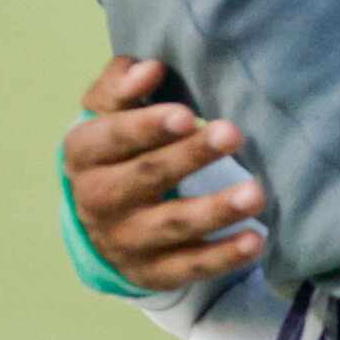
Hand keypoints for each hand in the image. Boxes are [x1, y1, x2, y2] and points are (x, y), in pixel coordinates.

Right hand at [62, 55, 265, 290]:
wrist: (101, 217)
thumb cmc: (117, 146)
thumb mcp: (108, 112)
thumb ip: (122, 85)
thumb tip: (149, 67)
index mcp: (84, 154)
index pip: (111, 138)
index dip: (147, 126)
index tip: (187, 115)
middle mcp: (97, 200)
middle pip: (146, 177)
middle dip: (190, 157)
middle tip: (233, 134)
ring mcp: (124, 240)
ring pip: (171, 225)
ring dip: (215, 211)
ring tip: (255, 194)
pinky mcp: (150, 272)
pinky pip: (188, 267)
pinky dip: (222, 257)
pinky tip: (254, 241)